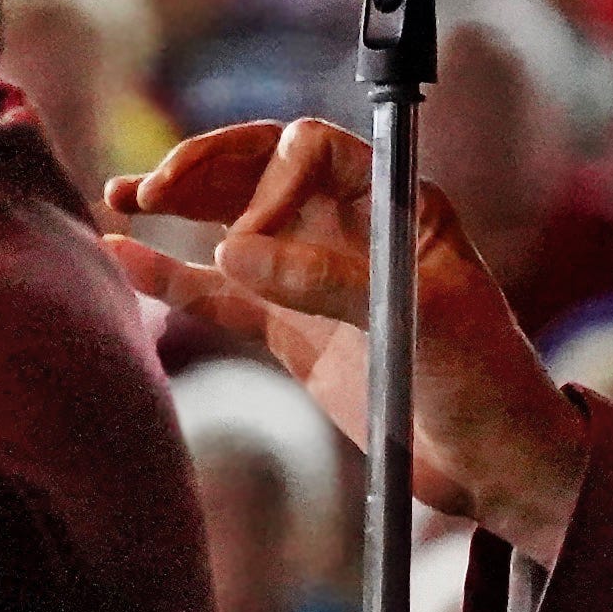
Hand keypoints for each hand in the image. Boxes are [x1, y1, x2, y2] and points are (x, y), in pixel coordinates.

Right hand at [102, 119, 593, 551]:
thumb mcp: (417, 317)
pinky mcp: (290, 329)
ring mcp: (313, 278)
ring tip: (122, 196)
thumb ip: (322, 280)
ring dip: (177, 206)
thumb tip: (226, 250)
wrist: (490, 460)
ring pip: (231, 223)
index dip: (266, 176)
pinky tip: (124, 256)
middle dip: (202, 170)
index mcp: (395, 203)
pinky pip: (219, 292)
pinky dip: (170, 275)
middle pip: (259, 172)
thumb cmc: (482, 379)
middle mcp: (348, 228)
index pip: (310, 151)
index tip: (245, 235)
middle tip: (149, 190)